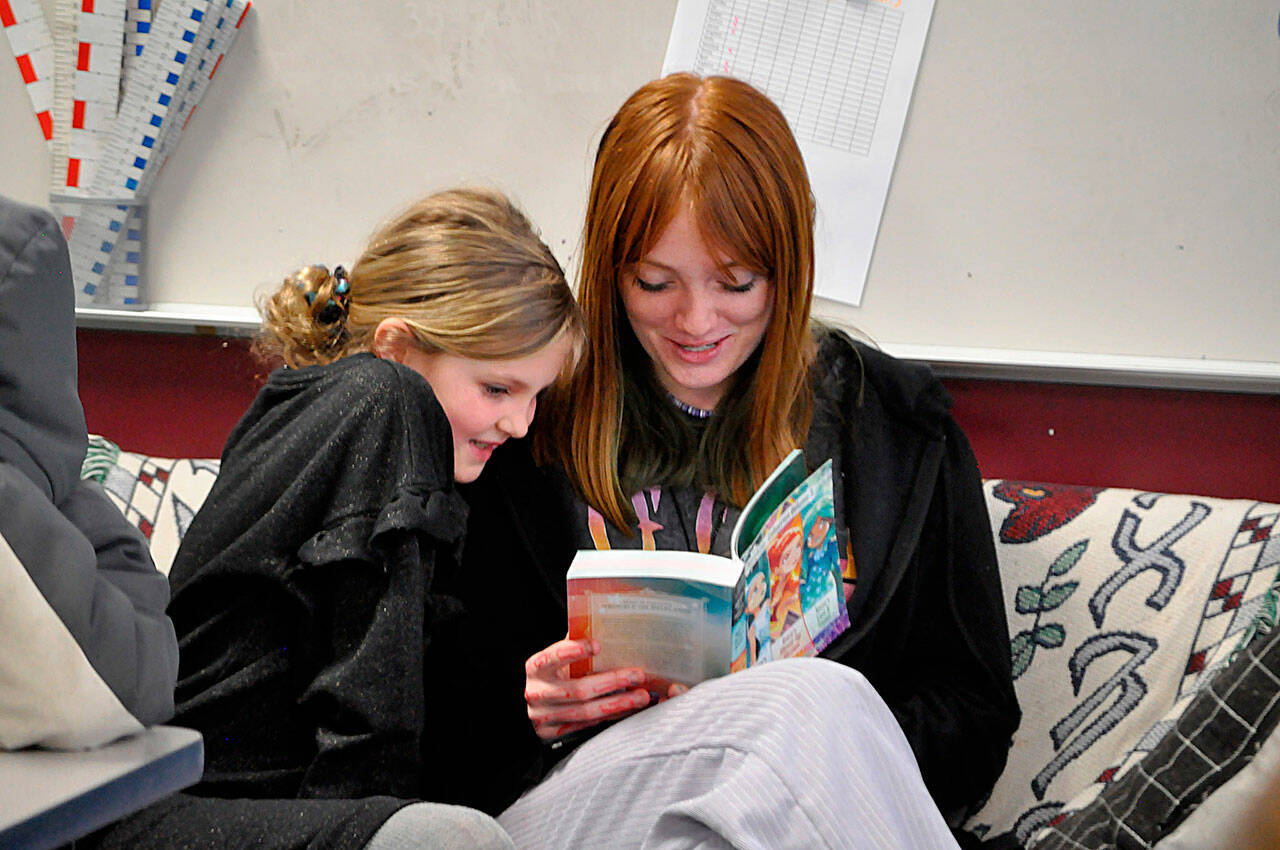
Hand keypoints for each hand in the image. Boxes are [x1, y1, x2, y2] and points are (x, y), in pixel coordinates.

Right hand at [523, 638, 652, 740]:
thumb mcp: (558, 658)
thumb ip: (575, 644)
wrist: (538, 704)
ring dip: (618, 703)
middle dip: (612, 681)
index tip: (599, 645)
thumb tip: (607, 628)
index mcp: (536, 667)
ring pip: (586, 712)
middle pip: (578, 690)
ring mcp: (543, 716)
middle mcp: (536, 692)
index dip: (574, 651)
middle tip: (638, 675)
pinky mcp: (553, 732)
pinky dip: (612, 716)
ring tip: (642, 696)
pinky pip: (588, 725)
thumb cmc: (555, 673)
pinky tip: (629, 709)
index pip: (553, 657)